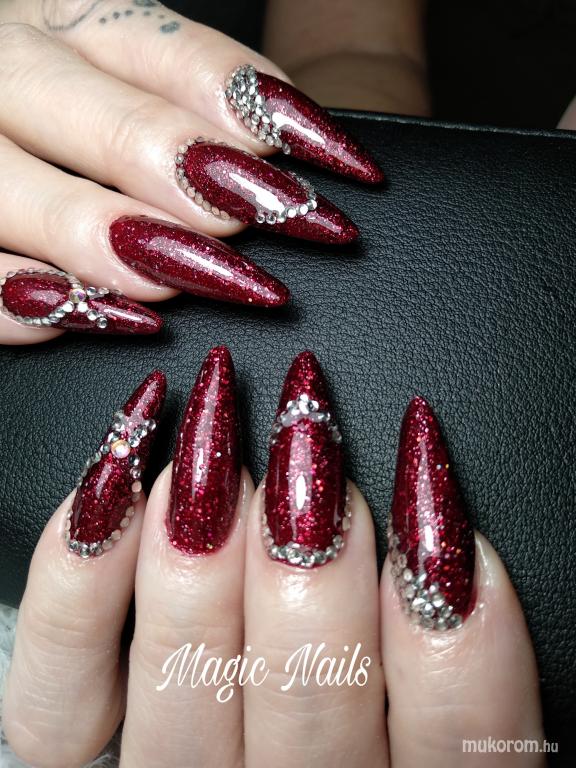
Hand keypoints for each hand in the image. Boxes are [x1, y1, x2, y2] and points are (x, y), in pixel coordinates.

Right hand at [0, 1, 382, 344]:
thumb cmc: (81, 119)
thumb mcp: (133, 78)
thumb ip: (201, 102)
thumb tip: (307, 152)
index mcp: (65, 22)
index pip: (167, 51)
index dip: (258, 109)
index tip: (342, 168)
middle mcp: (7, 71)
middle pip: (83, 113)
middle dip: (177, 166)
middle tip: (266, 214)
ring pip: (8, 191)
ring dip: (100, 239)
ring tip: (180, 277)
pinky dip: (24, 302)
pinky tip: (97, 317)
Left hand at [3, 349, 544, 766]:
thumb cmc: (342, 730)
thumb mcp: (428, 710)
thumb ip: (447, 641)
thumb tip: (432, 509)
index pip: (461, 726)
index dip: (452, 593)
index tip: (421, 473)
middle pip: (311, 683)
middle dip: (310, 532)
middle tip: (304, 423)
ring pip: (189, 672)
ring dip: (205, 534)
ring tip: (212, 433)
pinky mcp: (81, 761)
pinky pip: (62, 693)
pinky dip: (84, 576)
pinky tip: (117, 480)